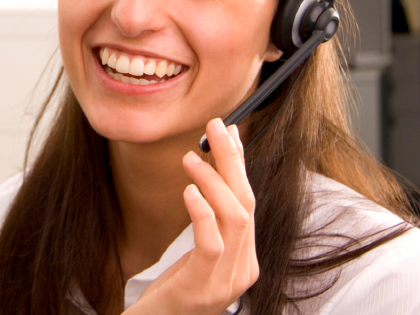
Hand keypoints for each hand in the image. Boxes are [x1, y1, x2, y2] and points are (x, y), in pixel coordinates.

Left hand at [123, 118, 257, 314]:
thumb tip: (211, 172)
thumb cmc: (171, 292)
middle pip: (247, 202)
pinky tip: (188, 191)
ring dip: (214, 180)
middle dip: (232, 160)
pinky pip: (212, 244)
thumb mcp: (196, 253)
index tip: (228, 131)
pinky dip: (202, 212)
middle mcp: (244, 269)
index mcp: (245, 259)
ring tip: (190, 157)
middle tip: (214, 127)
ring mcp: (226, 281)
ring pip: (235, 218)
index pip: (249, 201)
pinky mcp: (203, 287)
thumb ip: (209, 221)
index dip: (240, 164)